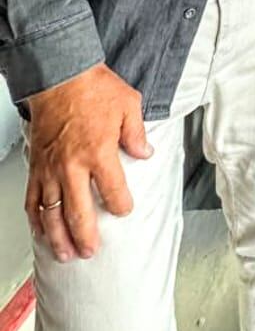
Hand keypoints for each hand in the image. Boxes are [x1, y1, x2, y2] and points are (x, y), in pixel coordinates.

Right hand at [25, 63, 152, 260]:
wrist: (60, 76)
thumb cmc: (94, 88)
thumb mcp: (129, 104)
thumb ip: (137, 133)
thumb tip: (145, 153)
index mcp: (99, 152)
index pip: (114, 191)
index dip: (122, 206)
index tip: (125, 210)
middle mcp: (73, 166)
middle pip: (79, 213)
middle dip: (86, 237)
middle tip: (91, 251)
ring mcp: (51, 169)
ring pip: (52, 214)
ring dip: (59, 237)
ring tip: (66, 254)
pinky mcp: (36, 167)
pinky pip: (33, 200)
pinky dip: (37, 219)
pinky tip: (42, 231)